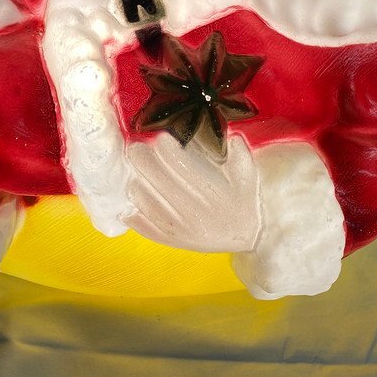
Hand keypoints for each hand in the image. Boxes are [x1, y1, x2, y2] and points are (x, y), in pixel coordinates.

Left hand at [123, 134, 260, 252]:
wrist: (247, 236)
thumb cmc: (244, 200)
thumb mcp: (248, 176)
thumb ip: (240, 154)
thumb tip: (231, 135)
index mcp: (213, 194)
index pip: (184, 168)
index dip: (168, 151)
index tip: (158, 136)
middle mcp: (195, 212)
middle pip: (160, 182)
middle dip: (144, 162)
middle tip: (134, 147)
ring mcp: (182, 229)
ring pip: (148, 204)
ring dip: (137, 186)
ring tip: (133, 173)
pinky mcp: (173, 241)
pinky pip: (146, 228)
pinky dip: (134, 217)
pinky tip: (128, 207)